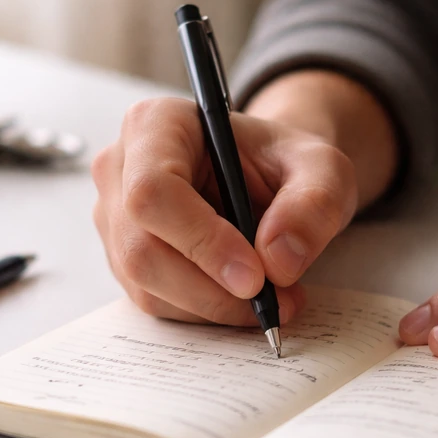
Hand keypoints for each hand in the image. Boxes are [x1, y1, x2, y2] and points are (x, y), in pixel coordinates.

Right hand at [92, 96, 358, 324]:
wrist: (269, 180)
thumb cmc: (284, 163)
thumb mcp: (323, 169)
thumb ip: (314, 204)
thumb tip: (279, 260)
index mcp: (155, 124)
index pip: (154, 190)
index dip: (201, 241)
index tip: (255, 276)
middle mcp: (120, 169)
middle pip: (142, 248)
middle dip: (212, 288)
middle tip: (274, 300)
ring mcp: (114, 217)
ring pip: (146, 284)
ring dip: (213, 306)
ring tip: (272, 299)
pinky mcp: (123, 258)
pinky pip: (154, 301)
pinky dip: (204, 312)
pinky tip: (242, 298)